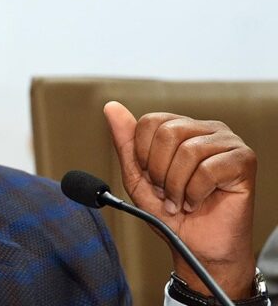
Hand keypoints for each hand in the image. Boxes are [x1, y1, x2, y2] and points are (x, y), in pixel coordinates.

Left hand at [103, 101, 256, 297]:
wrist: (196, 249)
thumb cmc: (170, 214)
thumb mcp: (137, 177)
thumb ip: (126, 143)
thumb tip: (111, 107)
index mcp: (182, 128)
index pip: (150, 121)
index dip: (143, 154)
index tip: (150, 178)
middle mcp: (206, 129)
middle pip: (168, 132)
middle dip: (159, 171)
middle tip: (166, 192)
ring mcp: (228, 142)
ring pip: (188, 151)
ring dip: (177, 186)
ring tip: (181, 200)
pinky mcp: (243, 161)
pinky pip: (208, 170)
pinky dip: (195, 193)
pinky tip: (197, 202)